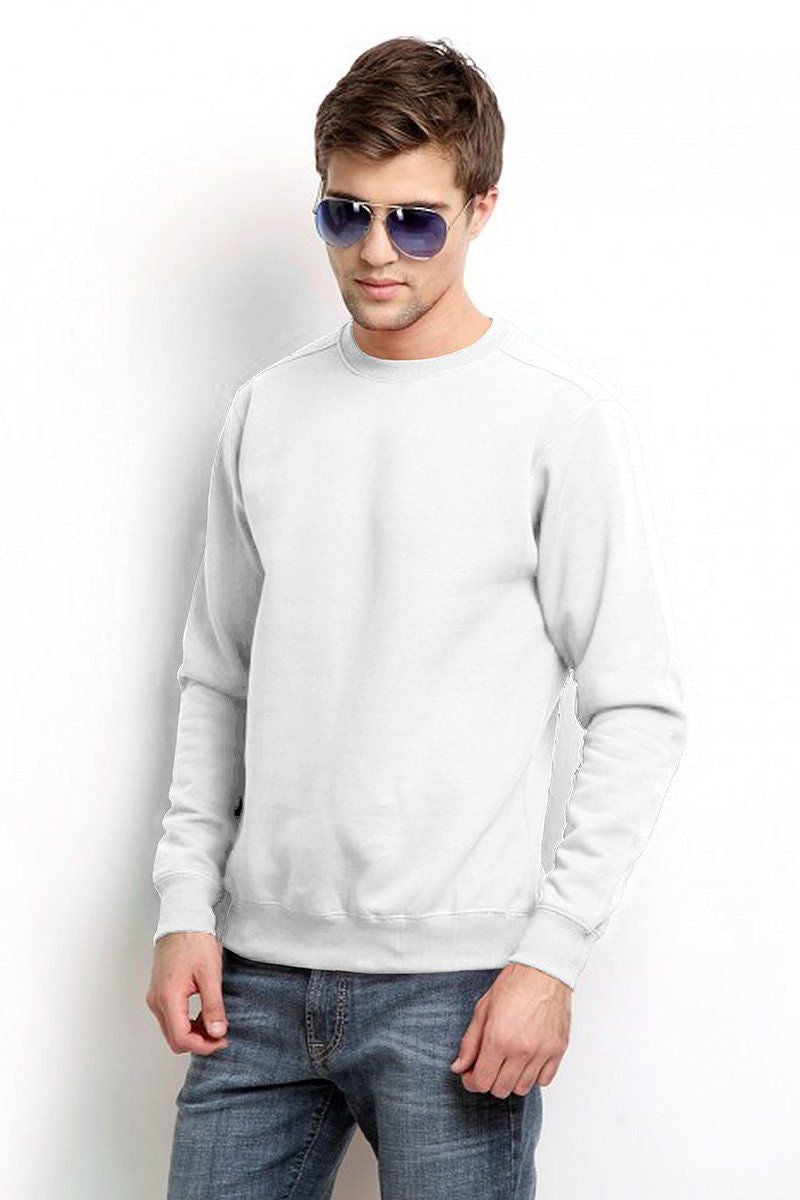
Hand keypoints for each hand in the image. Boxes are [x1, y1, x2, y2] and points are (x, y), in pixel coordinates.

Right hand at [146, 931, 229, 1054]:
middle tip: (221, 1036)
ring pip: (172, 1030)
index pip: (181, 1038)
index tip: (222, 1041)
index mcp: (168, 997)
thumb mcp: (210, 974)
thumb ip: (213, 1006)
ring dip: (192, 1034)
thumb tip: (217, 1033)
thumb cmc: (195, 942)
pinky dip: (186, 1023)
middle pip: (174, 1039)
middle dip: (198, 1042)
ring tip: (215, 1024)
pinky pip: (170, 1018)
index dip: (203, 1045)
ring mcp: (155, 997)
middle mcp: (156, 1001)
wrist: (182, 921)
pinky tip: (203, 1015)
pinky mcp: (158, 992)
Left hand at [449, 962, 571, 1095]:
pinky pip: (544, 1081)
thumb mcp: (482, 1009)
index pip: (482, 1082)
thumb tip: (459, 1067)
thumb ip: (469, 1042)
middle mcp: (521, 1050)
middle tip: (487, 1066)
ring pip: (522, 1088)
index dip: (472, 1082)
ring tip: (507, 1063)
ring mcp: (542, 1052)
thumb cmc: (513, 985)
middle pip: (501, 1089)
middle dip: (489, 1081)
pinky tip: (526, 1061)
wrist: (544, 971)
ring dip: (511, 1080)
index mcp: (498, 1039)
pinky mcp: (558, 1051)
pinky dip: (533, 1076)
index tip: (470, 1074)